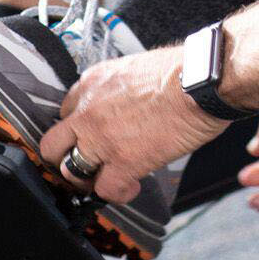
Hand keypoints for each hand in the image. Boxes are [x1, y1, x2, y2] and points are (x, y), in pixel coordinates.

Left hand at [40, 47, 223, 206]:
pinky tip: (132, 185)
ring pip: (71, 172)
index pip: (66, 112)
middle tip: (86, 162)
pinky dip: (118, 193)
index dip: (79, 128)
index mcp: (94, 81)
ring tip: (109, 176)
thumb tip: (125, 105)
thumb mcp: (139, 66)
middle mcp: (89, 110)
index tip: (90, 135)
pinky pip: (104, 191)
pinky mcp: (122, 162)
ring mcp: (101, 139)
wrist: (204, 80)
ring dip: (90, 178)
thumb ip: (120, 88)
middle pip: (54, 145)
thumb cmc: (185, 68)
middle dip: (66, 157)